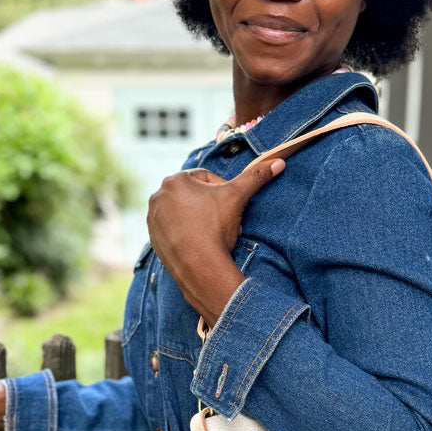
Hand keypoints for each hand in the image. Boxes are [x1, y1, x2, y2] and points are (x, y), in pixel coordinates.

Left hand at [147, 155, 285, 324]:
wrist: (200, 268)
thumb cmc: (216, 228)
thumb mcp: (238, 197)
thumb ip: (256, 177)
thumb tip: (279, 162)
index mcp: (175, 180)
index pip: (206, 178)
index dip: (223, 190)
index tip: (231, 206)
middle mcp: (158, 196)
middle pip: (193, 195)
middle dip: (210, 206)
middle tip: (224, 221)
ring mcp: (152, 220)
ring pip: (183, 213)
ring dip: (198, 219)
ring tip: (213, 233)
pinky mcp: (153, 239)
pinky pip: (174, 231)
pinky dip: (186, 234)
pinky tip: (199, 243)